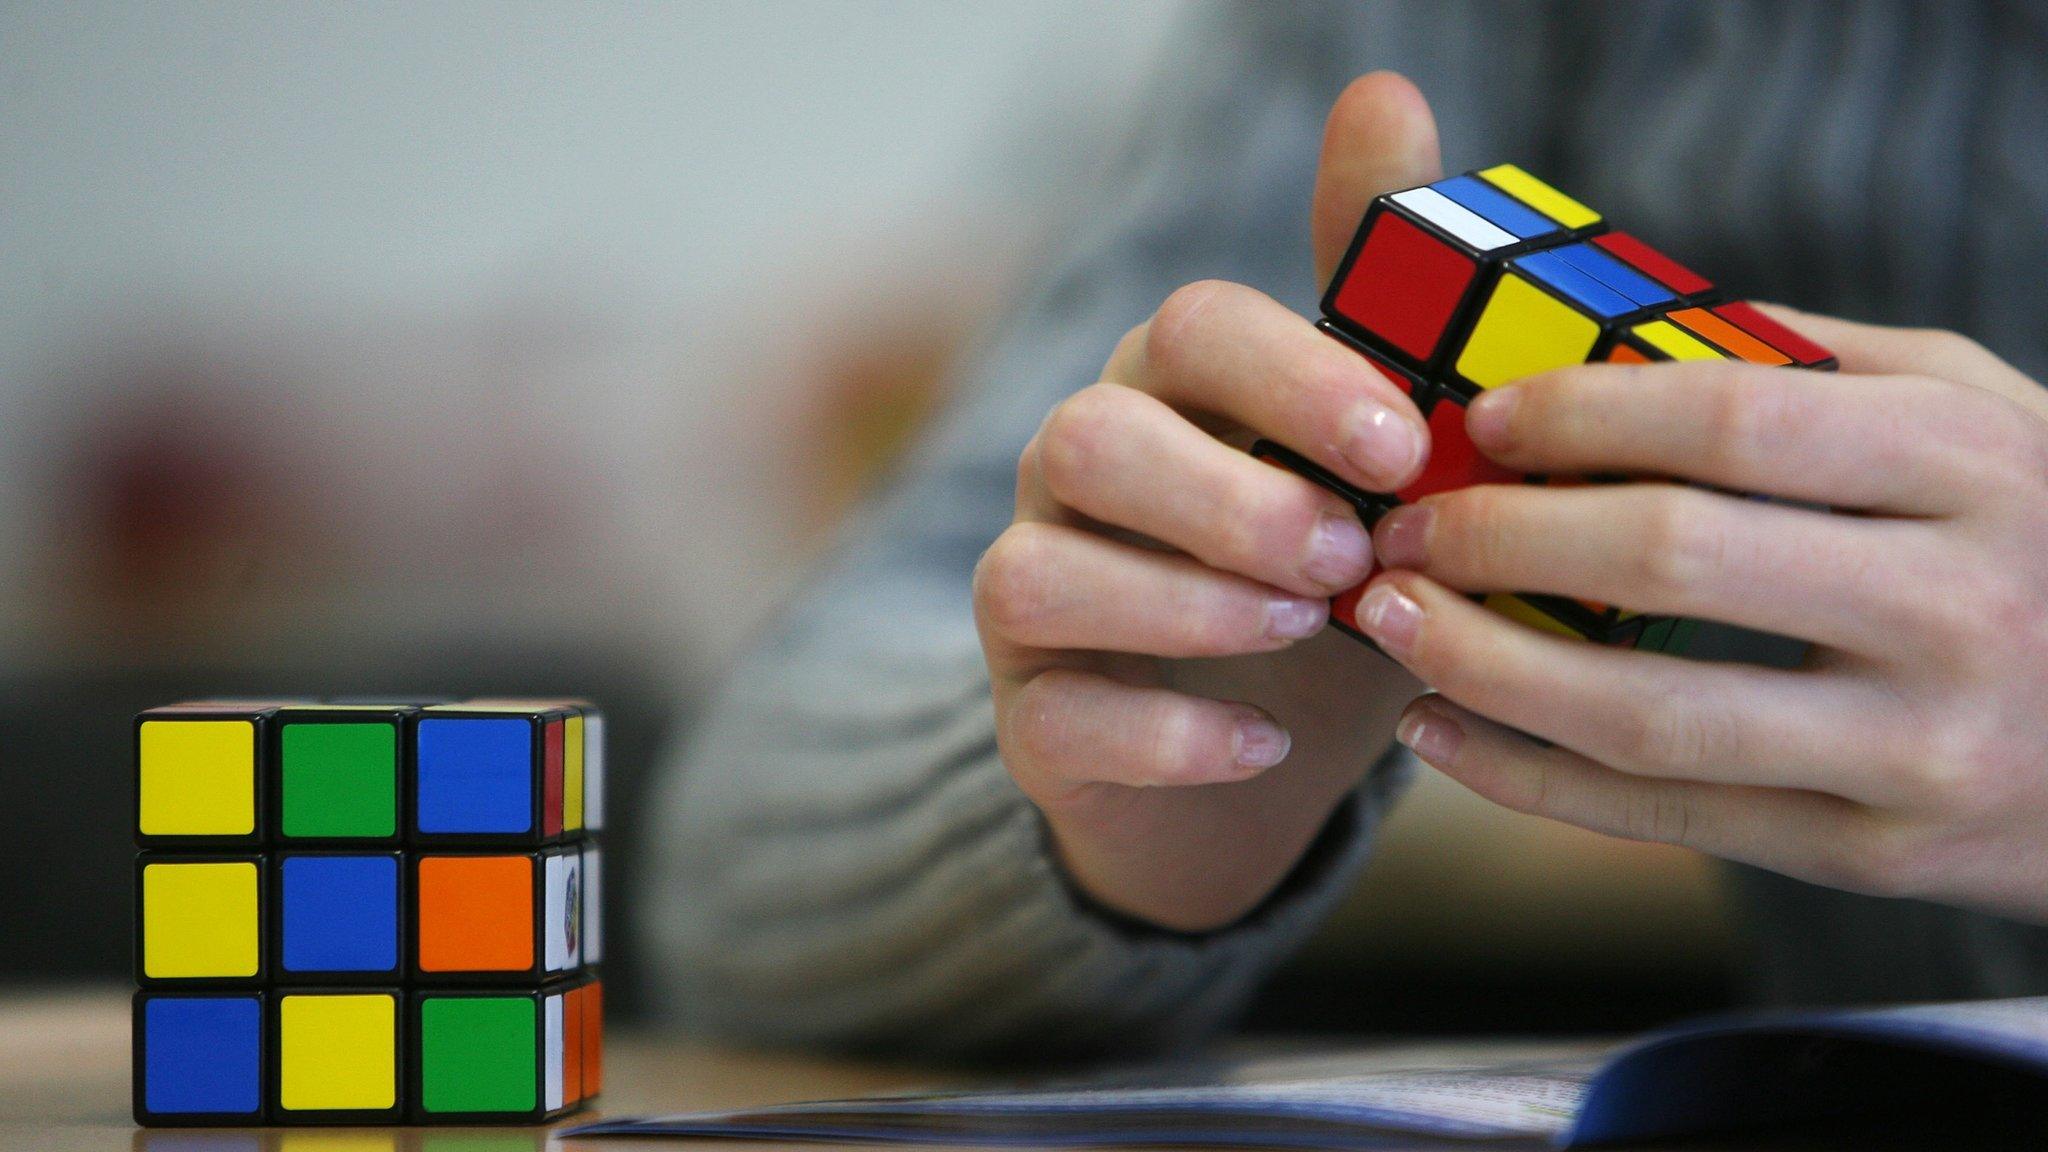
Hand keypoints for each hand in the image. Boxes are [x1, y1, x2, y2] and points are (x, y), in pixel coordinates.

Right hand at [973, 73, 1439, 931]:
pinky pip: (1055, 717)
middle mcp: (1077, 479)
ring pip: (1038, 572)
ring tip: (1297, 633)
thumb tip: (1386, 89)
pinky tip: (1264, 745)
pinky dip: (1163, 732)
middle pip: (1089, 438)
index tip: (1403, 447)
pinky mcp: (1034, 719)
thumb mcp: (1378, 454)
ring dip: (1180, 604)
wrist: (1270, 756)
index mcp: (1170, 395)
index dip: (1291, 379)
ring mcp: (1040, 598)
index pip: (1189, 332)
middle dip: (1226, 495)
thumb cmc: (1332, 581)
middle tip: (1347, 556)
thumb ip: (1379, 293)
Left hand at [1359, 309, 2047, 921]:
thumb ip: (1815, 366)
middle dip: (1496, 536)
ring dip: (1481, 668)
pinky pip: (1664, 819)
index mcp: (1967, 466)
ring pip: (1649, 714)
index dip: (1580, 413)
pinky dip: (1527, 780)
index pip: (1729, 418)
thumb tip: (1616, 336)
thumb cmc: (2046, 538)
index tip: (1479, 417)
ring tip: (1385, 622)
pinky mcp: (1872, 857)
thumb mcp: (1979, 416)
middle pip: (1669, 560)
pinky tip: (1438, 732)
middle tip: (1397, 524)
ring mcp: (1914, 750)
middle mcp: (1950, 607)